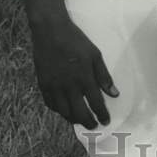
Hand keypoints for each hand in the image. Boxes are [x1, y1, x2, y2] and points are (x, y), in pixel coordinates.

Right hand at [29, 13, 118, 128]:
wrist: (50, 30)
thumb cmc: (76, 40)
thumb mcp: (95, 54)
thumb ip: (104, 76)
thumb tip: (114, 94)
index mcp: (84, 77)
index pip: (95, 103)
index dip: (102, 114)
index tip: (106, 120)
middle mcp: (69, 85)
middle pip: (79, 112)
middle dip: (88, 122)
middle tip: (93, 125)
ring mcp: (54, 86)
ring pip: (64, 111)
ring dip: (73, 119)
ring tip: (79, 120)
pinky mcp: (43, 83)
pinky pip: (50, 103)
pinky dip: (58, 110)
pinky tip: (64, 110)